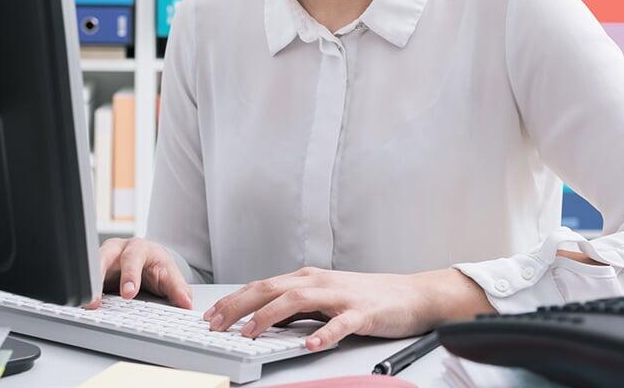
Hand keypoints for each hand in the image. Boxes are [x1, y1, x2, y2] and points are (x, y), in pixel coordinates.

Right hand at [90, 237, 192, 309]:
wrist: (147, 260)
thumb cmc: (156, 265)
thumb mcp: (169, 274)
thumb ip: (178, 288)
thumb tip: (186, 303)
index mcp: (138, 248)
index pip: (133, 258)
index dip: (130, 275)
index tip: (129, 293)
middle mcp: (117, 250)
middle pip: (104, 257)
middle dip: (100, 277)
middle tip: (98, 301)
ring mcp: (103, 259)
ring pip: (90, 267)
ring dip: (88, 286)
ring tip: (87, 305)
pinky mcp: (95, 272)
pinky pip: (87, 279)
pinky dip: (84, 291)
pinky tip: (82, 304)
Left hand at [202, 266, 493, 351]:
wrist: (411, 294)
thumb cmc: (367, 297)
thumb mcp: (325, 296)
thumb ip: (297, 305)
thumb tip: (261, 318)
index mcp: (307, 279)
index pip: (262, 286)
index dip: (234, 300)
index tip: (211, 315)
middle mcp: (319, 282)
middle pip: (271, 289)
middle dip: (239, 306)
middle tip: (216, 324)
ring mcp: (341, 296)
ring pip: (298, 301)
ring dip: (270, 317)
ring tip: (250, 333)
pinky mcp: (363, 312)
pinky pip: (341, 324)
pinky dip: (324, 333)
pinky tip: (311, 344)